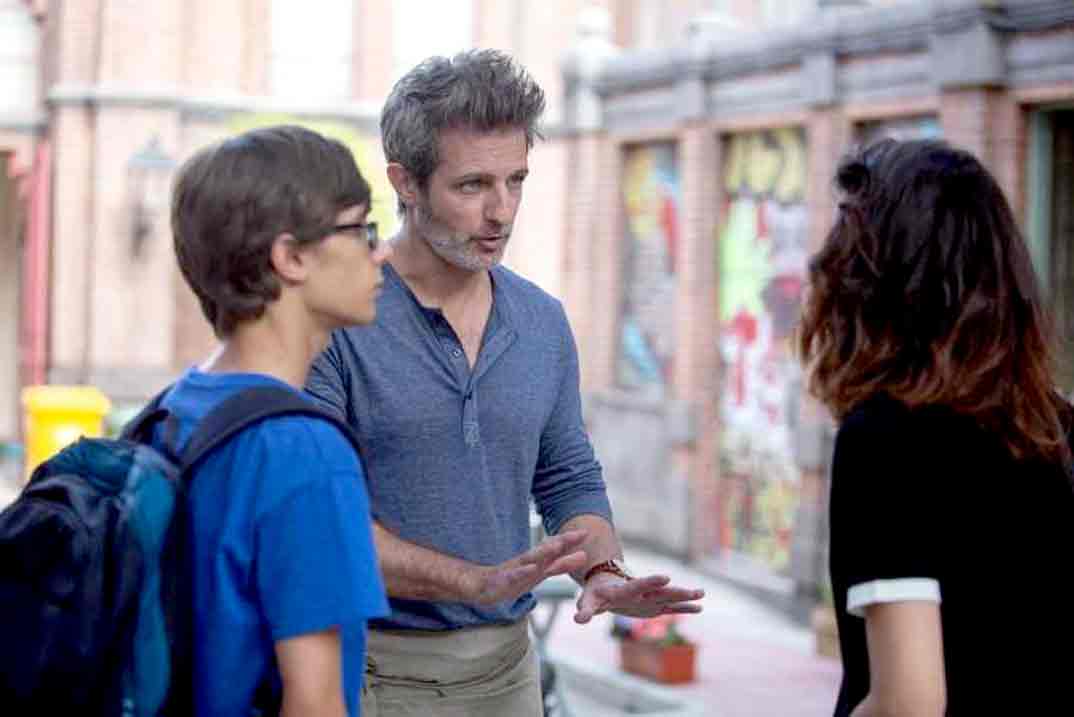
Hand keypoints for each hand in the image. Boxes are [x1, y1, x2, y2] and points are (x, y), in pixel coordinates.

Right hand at [464, 530, 588, 605]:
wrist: (476, 586)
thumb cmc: (510, 579)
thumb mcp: (539, 574)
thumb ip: (559, 565)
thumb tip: (583, 556)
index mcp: (535, 561)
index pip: (553, 548)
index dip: (569, 541)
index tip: (586, 532)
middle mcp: (525, 563)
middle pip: (546, 550)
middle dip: (563, 542)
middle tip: (580, 534)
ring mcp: (512, 571)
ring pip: (530, 560)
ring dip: (544, 552)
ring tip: (558, 545)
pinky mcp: (500, 581)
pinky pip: (512, 577)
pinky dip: (522, 572)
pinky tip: (532, 568)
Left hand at [574, 572, 704, 623]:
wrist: (605, 584)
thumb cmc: (595, 593)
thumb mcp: (588, 600)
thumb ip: (585, 609)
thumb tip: (578, 620)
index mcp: (624, 589)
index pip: (638, 585)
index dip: (651, 582)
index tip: (666, 578)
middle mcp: (641, 592)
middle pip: (660, 591)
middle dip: (676, 592)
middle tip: (694, 591)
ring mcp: (649, 597)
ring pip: (669, 597)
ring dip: (685, 597)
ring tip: (702, 594)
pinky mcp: (654, 605)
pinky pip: (671, 606)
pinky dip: (684, 607)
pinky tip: (699, 608)